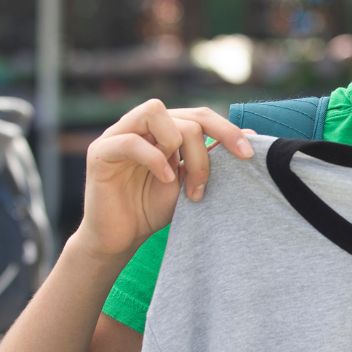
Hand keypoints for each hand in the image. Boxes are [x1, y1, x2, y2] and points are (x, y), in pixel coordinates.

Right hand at [78, 100, 253, 259]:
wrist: (120, 238)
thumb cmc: (153, 209)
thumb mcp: (190, 183)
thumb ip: (213, 159)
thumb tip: (252, 133)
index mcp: (164, 129)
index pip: (201, 115)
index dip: (227, 130)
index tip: (248, 156)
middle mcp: (142, 125)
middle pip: (186, 115)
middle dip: (207, 146)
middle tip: (207, 184)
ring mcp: (119, 134)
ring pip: (156, 113)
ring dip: (179, 145)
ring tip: (181, 180)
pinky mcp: (100, 152)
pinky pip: (130, 141)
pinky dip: (154, 158)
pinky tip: (165, 180)